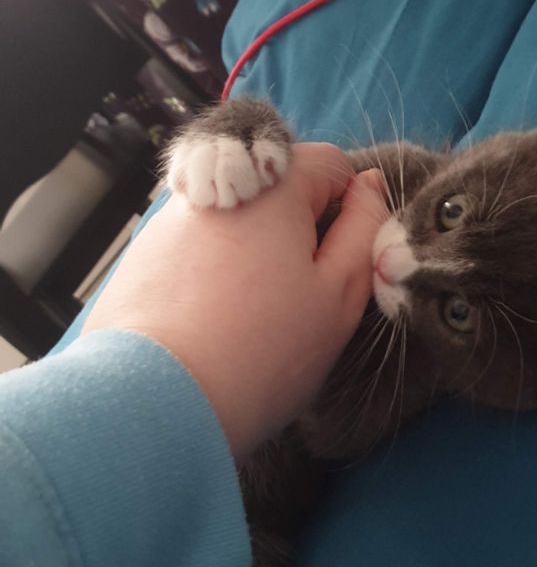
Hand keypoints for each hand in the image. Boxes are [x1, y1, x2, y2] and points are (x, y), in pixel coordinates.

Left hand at [82, 143, 385, 459]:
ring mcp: (168, 223)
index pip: (328, 164)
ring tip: (249, 323)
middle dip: (295, 237)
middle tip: (296, 302)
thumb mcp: (339, 295)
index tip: (339, 260)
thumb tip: (368, 186)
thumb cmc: (262, 353)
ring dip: (251, 259)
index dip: (347, 208)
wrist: (156, 402)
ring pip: (234, 227)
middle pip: (275, 195)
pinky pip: (193, 256)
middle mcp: (215, 191)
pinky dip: (210, 281)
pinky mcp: (139, 259)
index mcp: (271, 187)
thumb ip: (364, 229)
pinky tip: (210, 329)